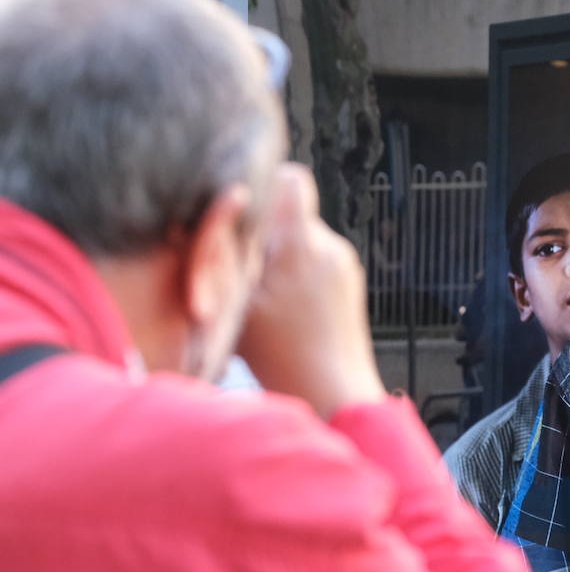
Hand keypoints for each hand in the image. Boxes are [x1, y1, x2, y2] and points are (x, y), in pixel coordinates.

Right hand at [236, 163, 386, 417]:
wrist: (335, 392)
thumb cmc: (283, 356)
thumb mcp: (237, 303)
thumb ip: (225, 256)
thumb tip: (216, 215)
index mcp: (300, 242)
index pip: (292, 179)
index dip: (266, 184)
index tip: (245, 206)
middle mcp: (329, 246)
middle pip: (291, 216)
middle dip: (266, 234)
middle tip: (245, 268)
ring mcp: (344, 266)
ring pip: (303, 244)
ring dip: (281, 261)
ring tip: (264, 299)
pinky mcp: (351, 286)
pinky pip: (317, 266)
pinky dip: (298, 280)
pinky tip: (285, 312)